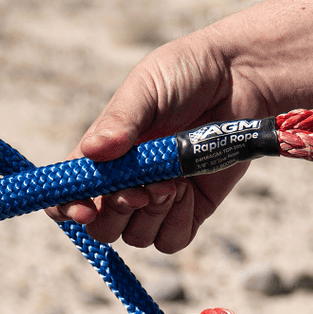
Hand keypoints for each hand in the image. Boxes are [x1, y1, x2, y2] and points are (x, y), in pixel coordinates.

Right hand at [46, 32, 275, 252]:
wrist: (244, 76)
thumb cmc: (188, 72)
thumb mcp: (146, 86)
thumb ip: (120, 120)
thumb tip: (92, 152)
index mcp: (103, 155)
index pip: (68, 194)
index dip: (67, 208)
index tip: (84, 209)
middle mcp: (125, 182)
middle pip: (101, 228)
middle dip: (116, 213)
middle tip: (140, 190)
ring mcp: (157, 200)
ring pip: (135, 237)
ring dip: (151, 215)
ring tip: (174, 181)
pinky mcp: (191, 211)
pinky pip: (170, 241)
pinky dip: (175, 222)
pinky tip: (188, 190)